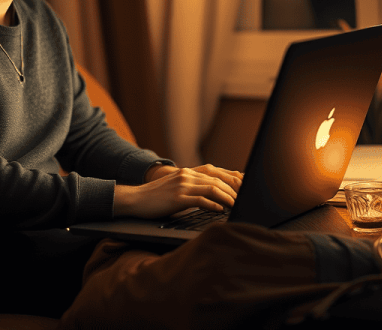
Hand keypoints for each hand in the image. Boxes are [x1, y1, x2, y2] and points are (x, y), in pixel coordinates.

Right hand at [114, 165, 242, 218]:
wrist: (135, 199)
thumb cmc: (156, 197)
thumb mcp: (176, 187)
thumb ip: (192, 187)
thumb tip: (213, 197)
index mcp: (187, 172)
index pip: (216, 172)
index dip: (232, 178)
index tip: (245, 186)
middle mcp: (186, 175)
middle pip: (217, 180)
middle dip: (234, 189)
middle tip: (246, 198)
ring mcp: (181, 185)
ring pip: (211, 188)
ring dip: (227, 198)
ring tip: (237, 205)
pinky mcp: (177, 197)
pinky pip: (199, 200)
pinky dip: (213, 205)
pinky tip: (220, 210)